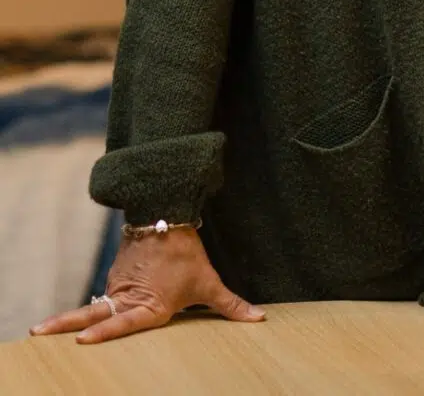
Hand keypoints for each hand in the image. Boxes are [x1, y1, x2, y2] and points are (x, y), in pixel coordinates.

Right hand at [29, 228, 265, 344]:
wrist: (168, 211)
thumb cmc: (187, 253)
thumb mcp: (209, 282)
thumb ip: (231, 306)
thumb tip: (259, 320)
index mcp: (148, 304)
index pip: (122, 322)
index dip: (104, 332)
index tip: (80, 341)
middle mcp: (127, 296)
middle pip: (91, 313)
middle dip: (64, 324)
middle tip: (36, 332)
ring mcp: (118, 283)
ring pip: (96, 305)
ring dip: (75, 317)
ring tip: (45, 331)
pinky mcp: (116, 272)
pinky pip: (105, 292)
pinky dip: (95, 305)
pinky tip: (79, 318)